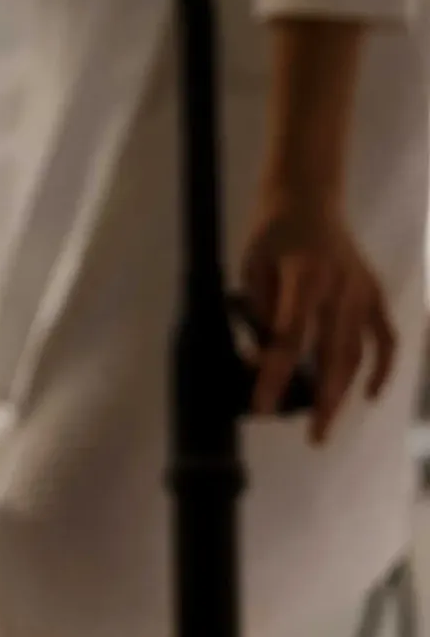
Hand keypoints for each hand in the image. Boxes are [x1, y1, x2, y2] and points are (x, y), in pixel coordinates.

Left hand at [240, 197, 394, 442]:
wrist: (308, 197)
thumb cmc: (270, 234)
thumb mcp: (250, 267)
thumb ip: (258, 312)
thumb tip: (264, 359)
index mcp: (304, 279)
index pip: (288, 341)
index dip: (275, 377)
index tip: (262, 408)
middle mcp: (340, 289)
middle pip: (333, 356)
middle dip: (323, 401)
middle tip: (314, 438)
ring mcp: (363, 292)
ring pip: (360, 352)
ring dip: (346, 391)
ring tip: (327, 423)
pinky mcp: (375, 293)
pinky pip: (386, 337)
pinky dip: (382, 367)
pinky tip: (370, 393)